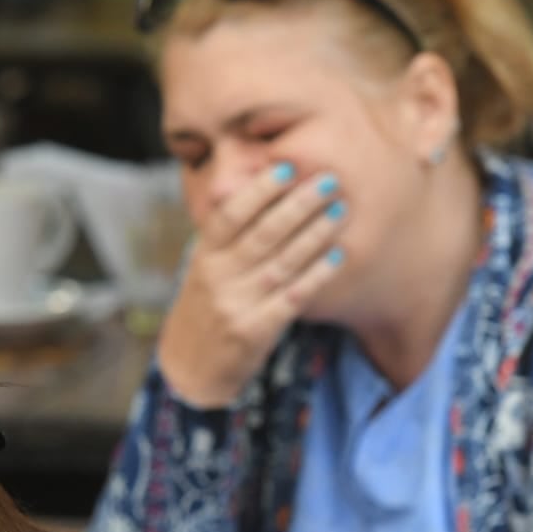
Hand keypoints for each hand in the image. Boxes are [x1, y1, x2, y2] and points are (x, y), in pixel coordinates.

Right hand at [157, 164, 346, 407]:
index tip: (289, 166)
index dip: (260, 190)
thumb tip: (259, 185)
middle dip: (299, 204)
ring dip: (315, 234)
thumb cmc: (208, 306)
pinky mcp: (254, 331)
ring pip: (281, 263)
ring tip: (340, 211)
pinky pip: (291, 297)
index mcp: (205, 255)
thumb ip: (229, 235)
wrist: (192, 365)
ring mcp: (235, 305)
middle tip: (329, 181)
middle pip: (262, 234)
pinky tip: (337, 256)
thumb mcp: (206, 268)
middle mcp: (217, 277)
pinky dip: (316, 275)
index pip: (231, 215)